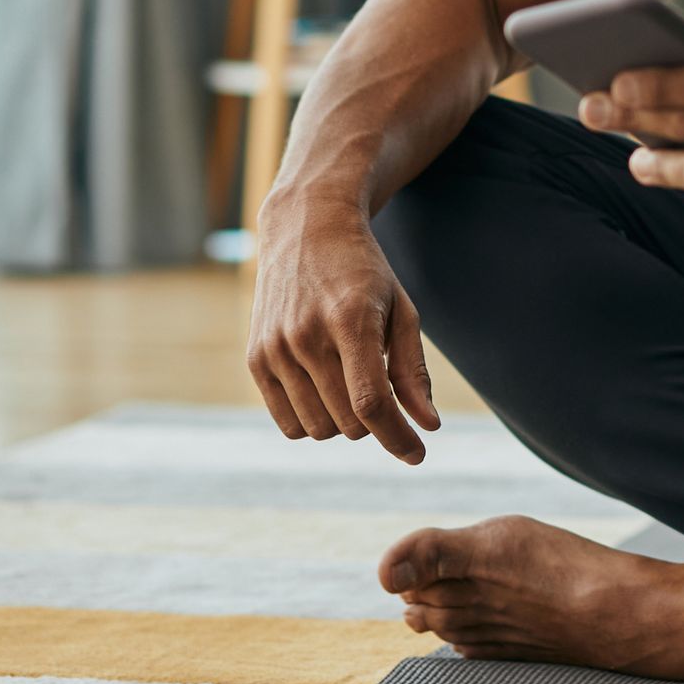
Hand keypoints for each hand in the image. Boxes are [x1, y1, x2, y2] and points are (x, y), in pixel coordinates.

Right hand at [247, 190, 440, 462]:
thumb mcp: (401, 310)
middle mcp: (306, 337)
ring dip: (344, 423)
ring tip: (352, 382)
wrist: (306, 228)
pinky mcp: (255, 359)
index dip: (397, 438)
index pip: (371, 403)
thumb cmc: (364, 272)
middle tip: (381, 388)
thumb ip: (413, 371)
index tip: (418, 455)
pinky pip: (288, 423)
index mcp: (349, 321)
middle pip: (348, 422)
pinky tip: (325, 390)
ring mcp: (275, 349)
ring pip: (319, 429)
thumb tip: (428, 426)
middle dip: (376, 422)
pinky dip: (313, 421)